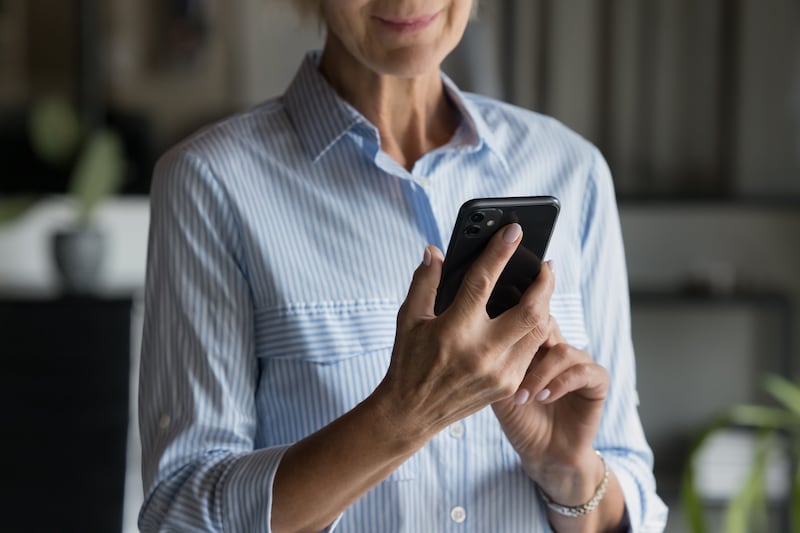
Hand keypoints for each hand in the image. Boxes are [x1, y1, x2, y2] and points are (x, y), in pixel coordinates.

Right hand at [374, 224, 556, 443]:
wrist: (412, 413)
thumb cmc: (408, 361)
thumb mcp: (408, 319)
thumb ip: (424, 282)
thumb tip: (434, 252)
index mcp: (454, 330)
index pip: (483, 282)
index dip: (500, 252)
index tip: (514, 231)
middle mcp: (482, 352)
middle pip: (530, 310)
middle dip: (544, 282)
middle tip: (545, 264)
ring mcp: (499, 372)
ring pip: (539, 331)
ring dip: (546, 305)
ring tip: (543, 287)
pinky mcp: (507, 386)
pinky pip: (532, 352)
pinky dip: (535, 331)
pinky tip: (532, 317)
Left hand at [492, 316, 610, 505]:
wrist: (544, 454)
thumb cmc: (520, 422)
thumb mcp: (501, 391)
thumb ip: (499, 363)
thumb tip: (481, 339)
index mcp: (537, 347)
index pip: (530, 319)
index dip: (514, 326)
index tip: (496, 342)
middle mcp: (560, 350)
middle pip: (549, 325)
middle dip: (528, 345)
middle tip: (510, 367)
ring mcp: (580, 363)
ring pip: (563, 351)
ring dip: (541, 374)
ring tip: (524, 396)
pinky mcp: (598, 382)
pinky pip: (584, 371)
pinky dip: (561, 383)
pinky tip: (544, 398)